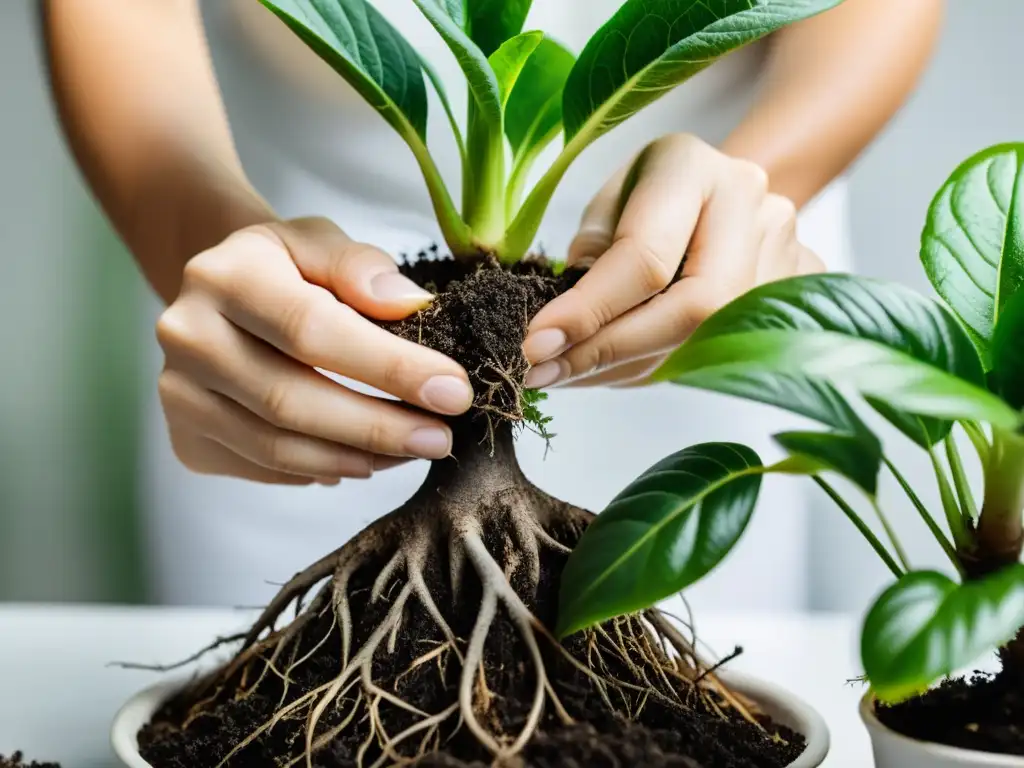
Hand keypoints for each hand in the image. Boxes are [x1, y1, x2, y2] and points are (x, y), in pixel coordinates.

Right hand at [156, 217, 473, 484]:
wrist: (219, 294)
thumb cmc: (285, 268)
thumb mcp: (320, 242)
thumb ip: (362, 267)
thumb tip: (411, 306)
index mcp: (224, 277)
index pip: (312, 331)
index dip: (389, 367)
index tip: (452, 390)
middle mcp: (187, 337)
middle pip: (291, 400)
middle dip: (379, 427)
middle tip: (440, 438)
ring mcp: (179, 395)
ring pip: (277, 447)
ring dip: (356, 457)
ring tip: (412, 449)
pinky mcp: (187, 439)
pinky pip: (264, 469)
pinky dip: (321, 468)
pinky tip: (363, 457)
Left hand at [521, 134, 823, 387]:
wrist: (722, 190)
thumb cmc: (649, 196)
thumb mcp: (604, 206)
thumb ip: (589, 258)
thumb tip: (562, 332)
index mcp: (693, 168)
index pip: (645, 256)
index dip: (589, 311)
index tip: (535, 344)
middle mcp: (751, 206)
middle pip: (691, 308)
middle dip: (609, 351)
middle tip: (545, 373)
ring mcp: (786, 251)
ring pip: (704, 342)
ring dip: (624, 370)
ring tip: (568, 373)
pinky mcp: (796, 293)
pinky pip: (718, 352)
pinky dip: (654, 368)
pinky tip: (611, 367)